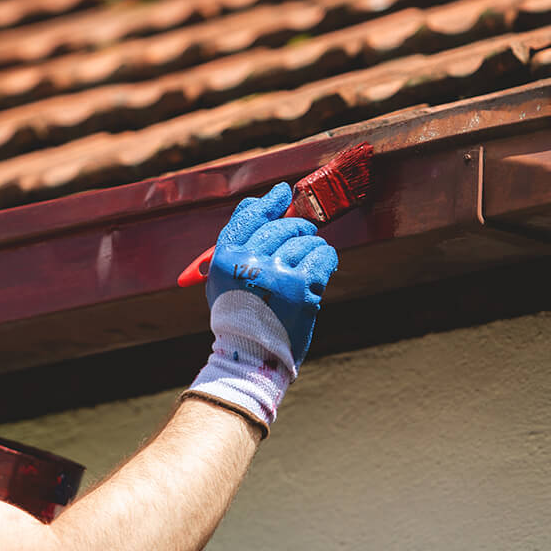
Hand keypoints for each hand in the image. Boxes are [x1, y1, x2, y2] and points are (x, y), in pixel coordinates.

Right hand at [206, 182, 338, 365]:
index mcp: (225, 259)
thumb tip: (267, 199)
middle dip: (298, 228)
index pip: (248, 217)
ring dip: (313, 247)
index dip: (268, 202)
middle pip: (281, 227)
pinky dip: (327, 258)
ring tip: (309, 262)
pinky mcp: (301, 287)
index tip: (283, 192)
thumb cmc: (241, 315)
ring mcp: (275, 274)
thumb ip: (239, 241)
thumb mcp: (224, 279)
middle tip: (304, 236)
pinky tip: (323, 265)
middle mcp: (248, 263)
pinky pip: (322, 256)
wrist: (253, 357)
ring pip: (306, 240)